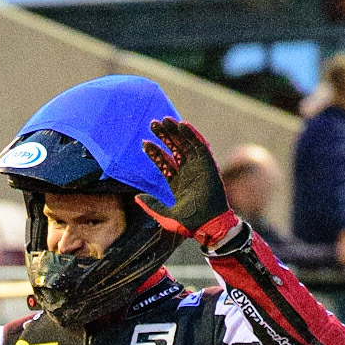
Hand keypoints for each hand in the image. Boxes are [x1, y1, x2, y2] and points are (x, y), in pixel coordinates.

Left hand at [137, 118, 238, 249]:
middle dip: (164, 136)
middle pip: (174, 149)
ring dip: (176, 132)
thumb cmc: (189, 223)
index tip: (144, 143)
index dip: (155, 152)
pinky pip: (200, 146)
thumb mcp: (165, 216)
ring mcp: (198, 167)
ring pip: (185, 144)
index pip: (164, 162)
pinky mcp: (208, 164)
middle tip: (152, 124)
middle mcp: (187, 172)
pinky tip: (182, 125)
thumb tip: (136, 197)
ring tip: (164, 120)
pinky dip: (192, 135)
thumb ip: (152, 205)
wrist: (208, 224)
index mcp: (177, 182)